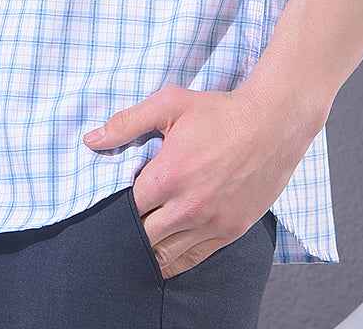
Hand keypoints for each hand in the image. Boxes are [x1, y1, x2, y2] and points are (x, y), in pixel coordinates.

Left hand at [82, 82, 323, 279]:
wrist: (272, 124)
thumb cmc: (219, 112)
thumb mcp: (169, 104)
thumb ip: (127, 123)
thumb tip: (91, 140)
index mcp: (167, 176)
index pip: (128, 207)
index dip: (120, 204)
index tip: (121, 197)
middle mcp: (187, 207)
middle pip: (144, 236)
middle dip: (133, 228)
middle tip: (131, 219)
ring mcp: (210, 223)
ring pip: (167, 254)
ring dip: (152, 248)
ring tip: (144, 239)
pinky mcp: (230, 232)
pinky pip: (195, 258)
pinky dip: (177, 259)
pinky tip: (166, 255)